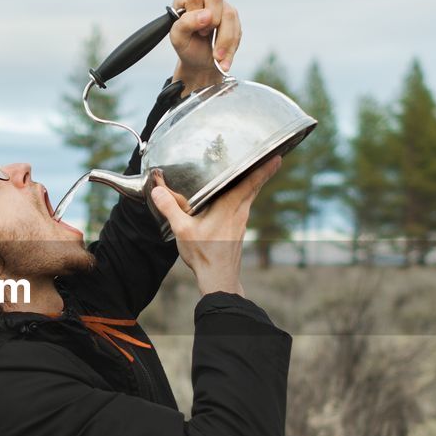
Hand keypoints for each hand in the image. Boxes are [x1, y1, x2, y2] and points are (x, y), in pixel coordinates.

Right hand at [149, 153, 283, 296]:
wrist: (219, 278)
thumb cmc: (204, 254)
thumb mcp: (182, 230)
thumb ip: (170, 208)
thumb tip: (157, 191)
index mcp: (229, 206)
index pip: (251, 182)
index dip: (265, 168)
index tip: (277, 157)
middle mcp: (240, 212)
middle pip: (254, 187)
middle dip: (263, 172)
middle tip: (271, 157)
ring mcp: (241, 222)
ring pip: (250, 197)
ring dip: (253, 184)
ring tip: (253, 172)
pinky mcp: (239, 230)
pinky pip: (244, 207)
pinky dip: (245, 197)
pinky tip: (235, 199)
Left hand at [169, 0, 240, 91]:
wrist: (200, 61)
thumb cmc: (187, 47)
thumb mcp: (178, 38)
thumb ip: (186, 23)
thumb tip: (207, 15)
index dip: (198, 15)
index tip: (198, 31)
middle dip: (213, 23)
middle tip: (204, 35)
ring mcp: (220, 5)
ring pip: (230, 14)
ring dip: (225, 40)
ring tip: (217, 56)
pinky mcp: (231, 16)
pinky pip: (237, 27)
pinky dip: (231, 46)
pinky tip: (224, 58)